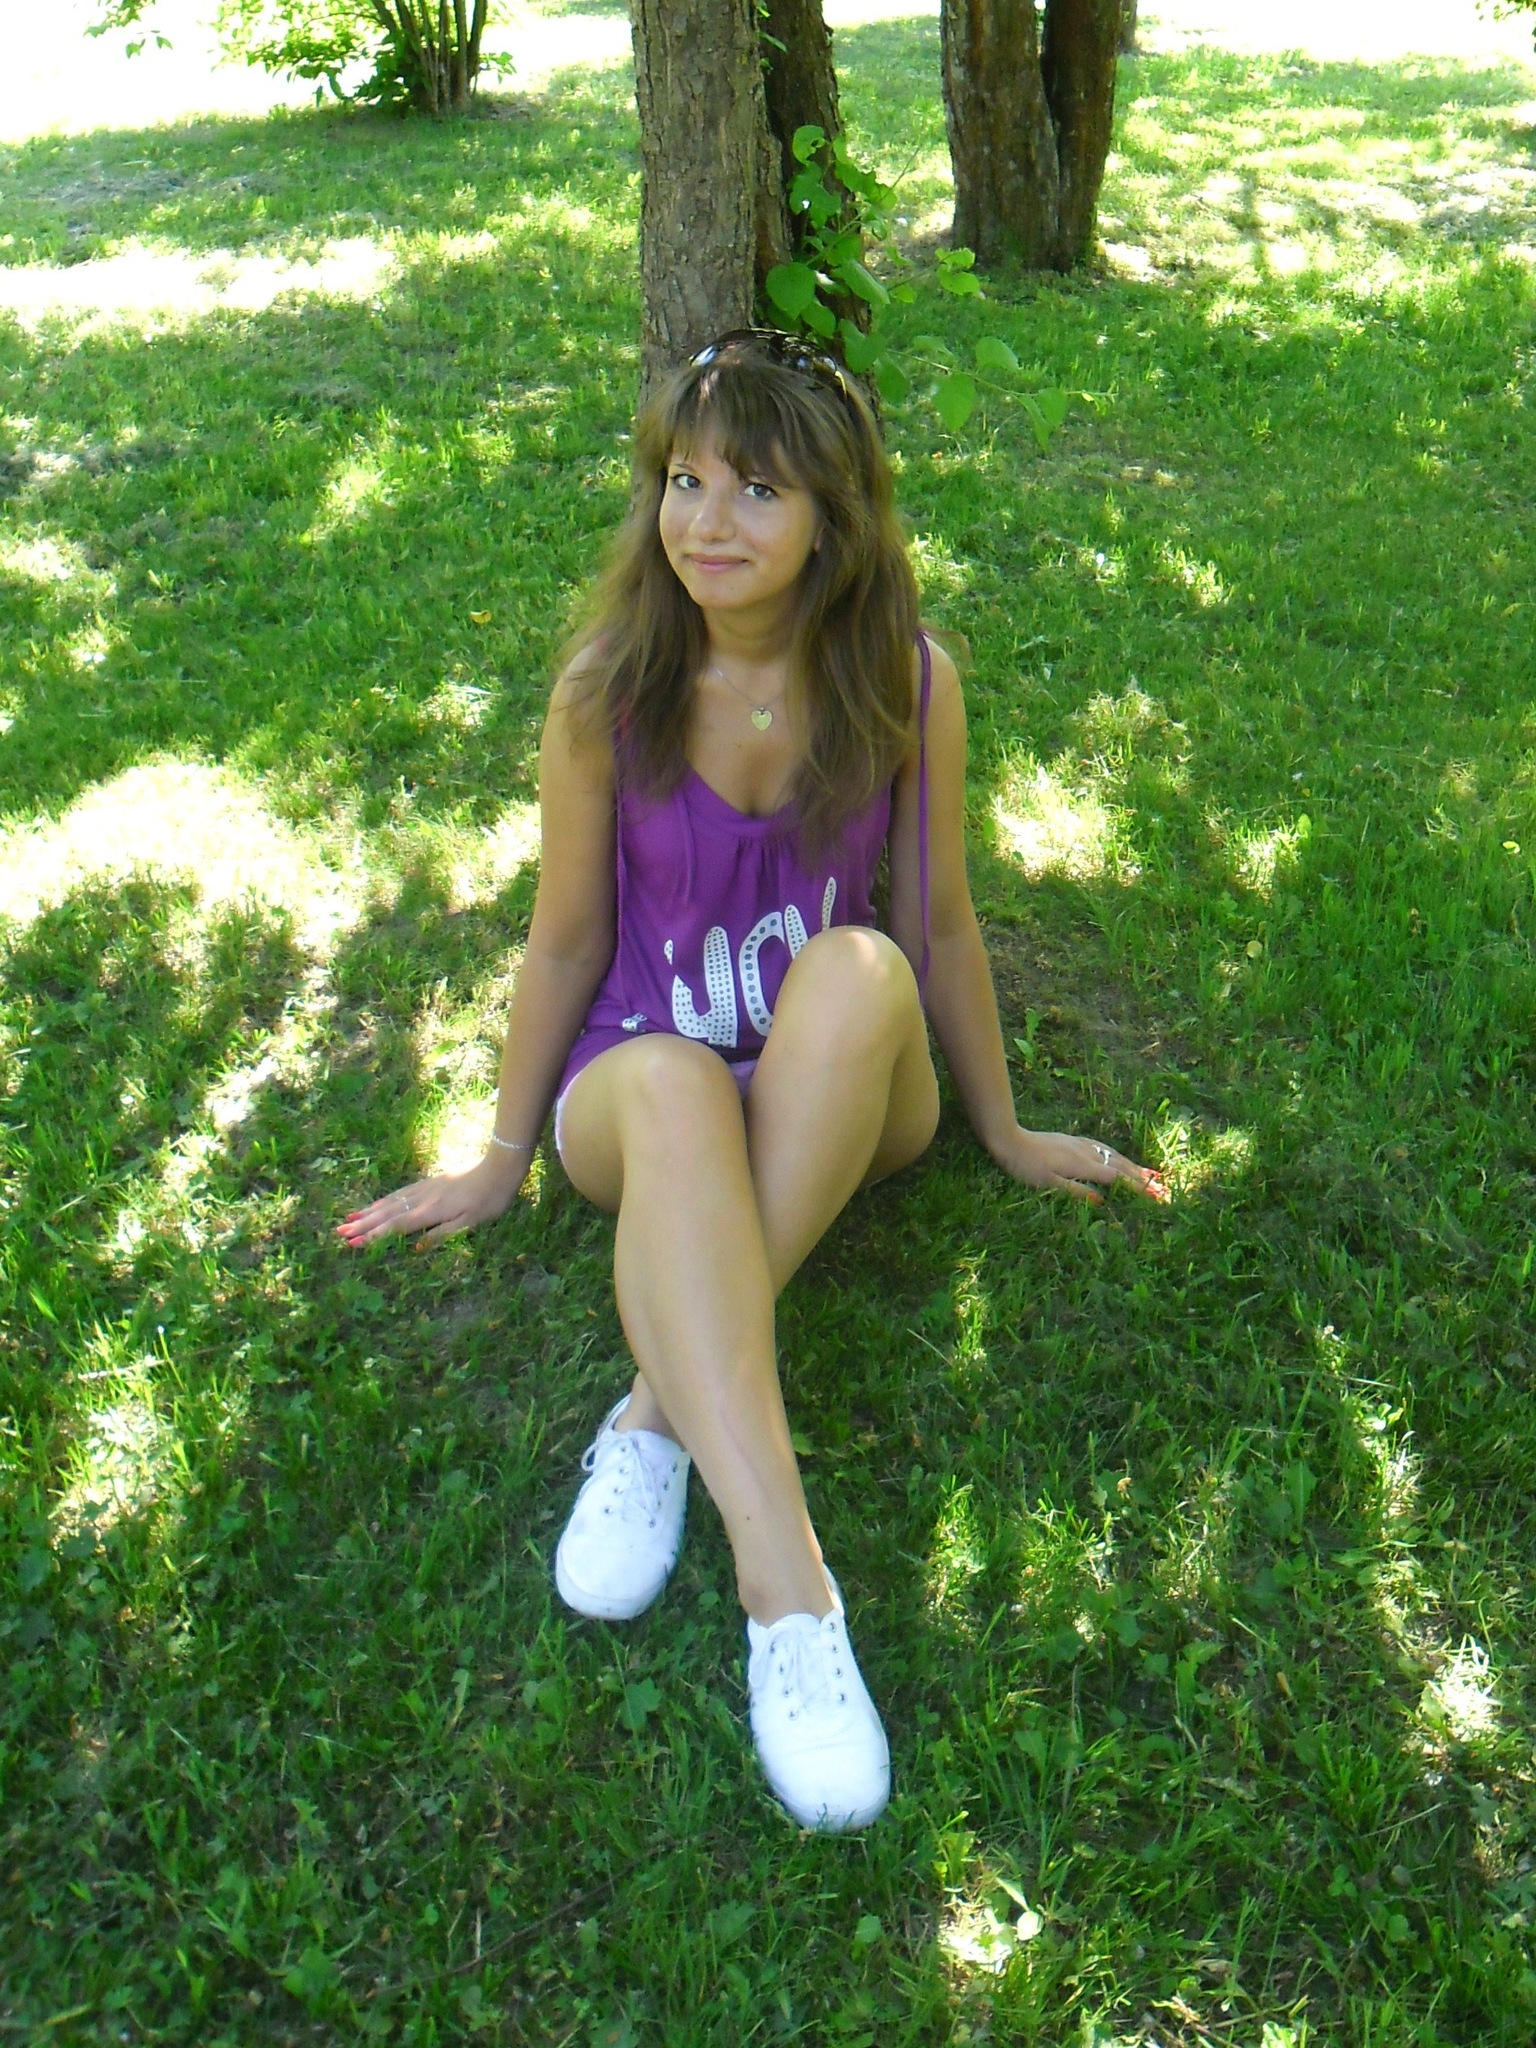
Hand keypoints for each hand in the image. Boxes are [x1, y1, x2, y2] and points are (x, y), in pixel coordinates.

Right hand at [335, 1150, 526, 1251]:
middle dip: (362, 1224)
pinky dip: (384, 1200)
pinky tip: (376, 1204)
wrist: (499, 1168)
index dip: (373, 1236)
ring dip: (368, 1212)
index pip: (396, 1226)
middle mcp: (422, 1199)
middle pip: (387, 1213)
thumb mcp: (470, 1224)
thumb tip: (413, 1247)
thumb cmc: (489, 1200)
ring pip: (391, 1202)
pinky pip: (400, 1193)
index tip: (352, 1243)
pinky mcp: (429, 1183)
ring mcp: (424, 1189)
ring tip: (349, 1219)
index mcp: (431, 1212)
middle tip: (340, 1233)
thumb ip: (441, 1236)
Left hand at [994, 1125, 1167, 1205]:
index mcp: (1083, 1165)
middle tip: (1163, 1188)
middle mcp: (1087, 1152)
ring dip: (1133, 1165)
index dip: (1139, 1188)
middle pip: (1121, 1165)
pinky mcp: (1073, 1140)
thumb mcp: (1047, 1185)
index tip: (1158, 1197)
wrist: (1009, 1138)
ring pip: (1114, 1155)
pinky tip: (1117, 1157)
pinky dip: (1117, 1155)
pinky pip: (1103, 1148)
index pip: (1118, 1178)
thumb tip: (1102, 1202)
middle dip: (1144, 1177)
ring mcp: (1080, 1144)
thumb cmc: (1025, 1166)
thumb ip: (1076, 1193)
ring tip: (1149, 1174)